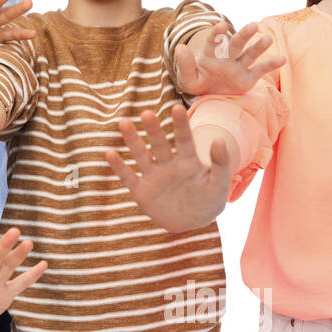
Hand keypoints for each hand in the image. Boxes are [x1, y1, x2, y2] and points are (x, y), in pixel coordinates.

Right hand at [105, 105, 232, 231]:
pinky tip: (110, 154)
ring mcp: (153, 177)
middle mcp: (168, 165)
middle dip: (153, 130)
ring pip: (141, 155)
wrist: (192, 223)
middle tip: (147, 113)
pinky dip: (119, 167)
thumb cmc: (209, 201)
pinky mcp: (141, 191)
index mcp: (188, 161)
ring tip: (124, 123)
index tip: (178, 108)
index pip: (184, 140)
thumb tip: (220, 140)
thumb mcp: (220, 184)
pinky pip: (129, 177)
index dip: (180, 125)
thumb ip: (221, 164)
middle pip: (159, 144)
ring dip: (133, 141)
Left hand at [175, 21, 285, 95]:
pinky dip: (271, 64)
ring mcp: (239, 67)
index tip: (220, 25)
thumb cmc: (198, 83)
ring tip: (267, 39)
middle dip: (244, 35)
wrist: (209, 96)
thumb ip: (185, 64)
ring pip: (250, 54)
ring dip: (258, 47)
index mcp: (210, 56)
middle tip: (253, 25)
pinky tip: (282, 59)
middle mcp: (227, 58)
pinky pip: (260, 69)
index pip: (214, 43)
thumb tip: (180, 47)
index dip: (217, 35)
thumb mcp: (187, 78)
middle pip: (236, 45)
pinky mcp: (248, 77)